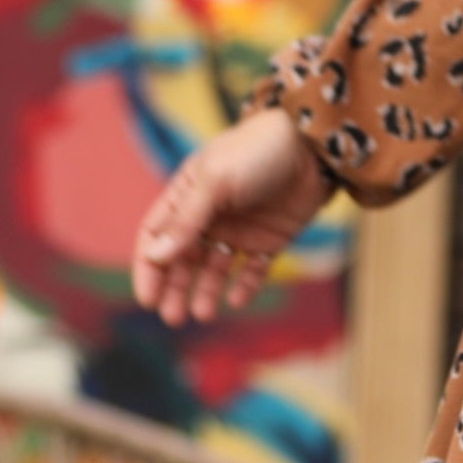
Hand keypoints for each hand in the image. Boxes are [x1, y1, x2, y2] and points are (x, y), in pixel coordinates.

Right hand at [131, 108, 333, 326]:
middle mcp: (210, 214)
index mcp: (187, 195)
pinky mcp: (270, 239)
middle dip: (175, 289)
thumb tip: (155, 256)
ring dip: (205, 292)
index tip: (148, 299)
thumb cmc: (257, 152)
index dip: (149, 267)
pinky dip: (244, 286)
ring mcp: (240, 228)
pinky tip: (236, 301)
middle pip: (183, 259)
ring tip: (203, 314)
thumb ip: (186, 221)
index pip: (156, 235)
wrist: (314, 145)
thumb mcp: (215, 182)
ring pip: (215, 269)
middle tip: (173, 318)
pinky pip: (253, 269)